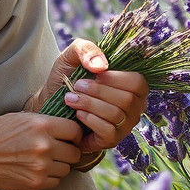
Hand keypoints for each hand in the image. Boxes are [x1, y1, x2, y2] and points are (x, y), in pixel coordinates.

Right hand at [0, 113, 83, 189]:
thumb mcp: (20, 118)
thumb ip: (45, 123)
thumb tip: (66, 128)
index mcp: (41, 125)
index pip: (75, 130)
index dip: (74, 134)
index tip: (70, 137)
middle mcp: (44, 146)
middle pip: (75, 152)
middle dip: (69, 151)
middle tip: (58, 150)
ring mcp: (41, 167)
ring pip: (67, 168)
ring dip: (59, 165)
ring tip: (44, 160)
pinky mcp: (36, 183)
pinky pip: (56, 181)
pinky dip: (50, 177)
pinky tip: (36, 170)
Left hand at [29, 39, 148, 154]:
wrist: (50, 103)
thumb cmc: (68, 78)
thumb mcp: (72, 56)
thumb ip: (86, 49)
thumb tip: (102, 66)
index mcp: (132, 85)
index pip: (138, 82)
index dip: (116, 78)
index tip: (95, 74)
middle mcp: (134, 106)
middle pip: (127, 100)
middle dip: (98, 91)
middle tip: (77, 86)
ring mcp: (124, 125)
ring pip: (116, 115)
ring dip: (90, 104)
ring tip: (70, 98)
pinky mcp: (111, 140)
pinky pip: (109, 131)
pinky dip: (91, 120)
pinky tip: (77, 114)